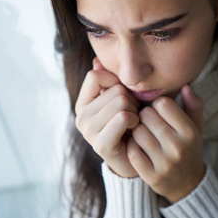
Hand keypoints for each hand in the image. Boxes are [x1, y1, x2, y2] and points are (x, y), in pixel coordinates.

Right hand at [75, 57, 139, 177]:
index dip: (115, 81)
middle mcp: (81, 116)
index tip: (123, 95)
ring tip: (133, 122)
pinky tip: (134, 130)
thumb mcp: (120, 98)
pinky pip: (123, 117)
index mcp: (83, 103)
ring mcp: (88, 131)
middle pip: (114, 89)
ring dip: (135, 111)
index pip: (95, 75)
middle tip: (132, 114)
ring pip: (121, 102)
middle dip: (131, 99)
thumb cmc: (130, 125)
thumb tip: (97, 59)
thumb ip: (108, 80)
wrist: (136, 158)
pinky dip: (134, 121)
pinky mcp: (100, 144)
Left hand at [126, 85, 204, 202]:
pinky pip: (132, 151)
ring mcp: (164, 162)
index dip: (157, 105)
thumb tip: (185, 86)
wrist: (186, 184)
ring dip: (136, 130)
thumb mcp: (196, 127)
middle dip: (144, 116)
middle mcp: (178, 147)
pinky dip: (131, 146)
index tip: (158, 112)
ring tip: (142, 133)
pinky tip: (137, 146)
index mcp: (190, 132)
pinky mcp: (151, 175)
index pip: (163, 103)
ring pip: (137, 132)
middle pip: (147, 115)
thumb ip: (194, 105)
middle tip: (146, 122)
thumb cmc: (189, 148)